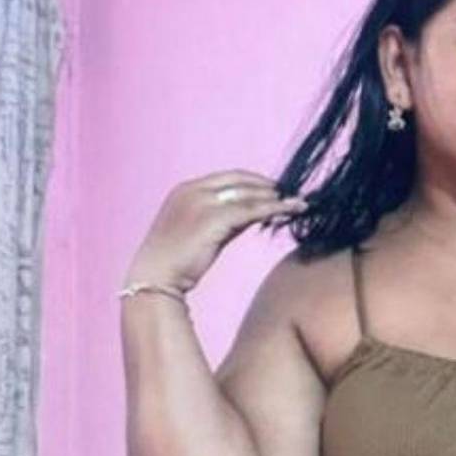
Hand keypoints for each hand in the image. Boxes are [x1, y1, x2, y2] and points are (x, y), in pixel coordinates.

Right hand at [124, 169, 306, 291]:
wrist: (156, 277)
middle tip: (293, 194)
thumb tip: (256, 213)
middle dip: (269, 187)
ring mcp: (201, 202)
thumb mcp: (202, 231)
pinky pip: (251, 210)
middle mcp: (193, 189)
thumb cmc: (178, 261)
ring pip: (249, 194)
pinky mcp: (212, 218)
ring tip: (299, 202)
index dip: (255, 181)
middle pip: (241, 181)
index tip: (276, 189)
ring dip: (277, 197)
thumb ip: (226, 218)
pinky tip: (292, 210)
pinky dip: (275, 209)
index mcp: (186, 188)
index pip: (229, 177)